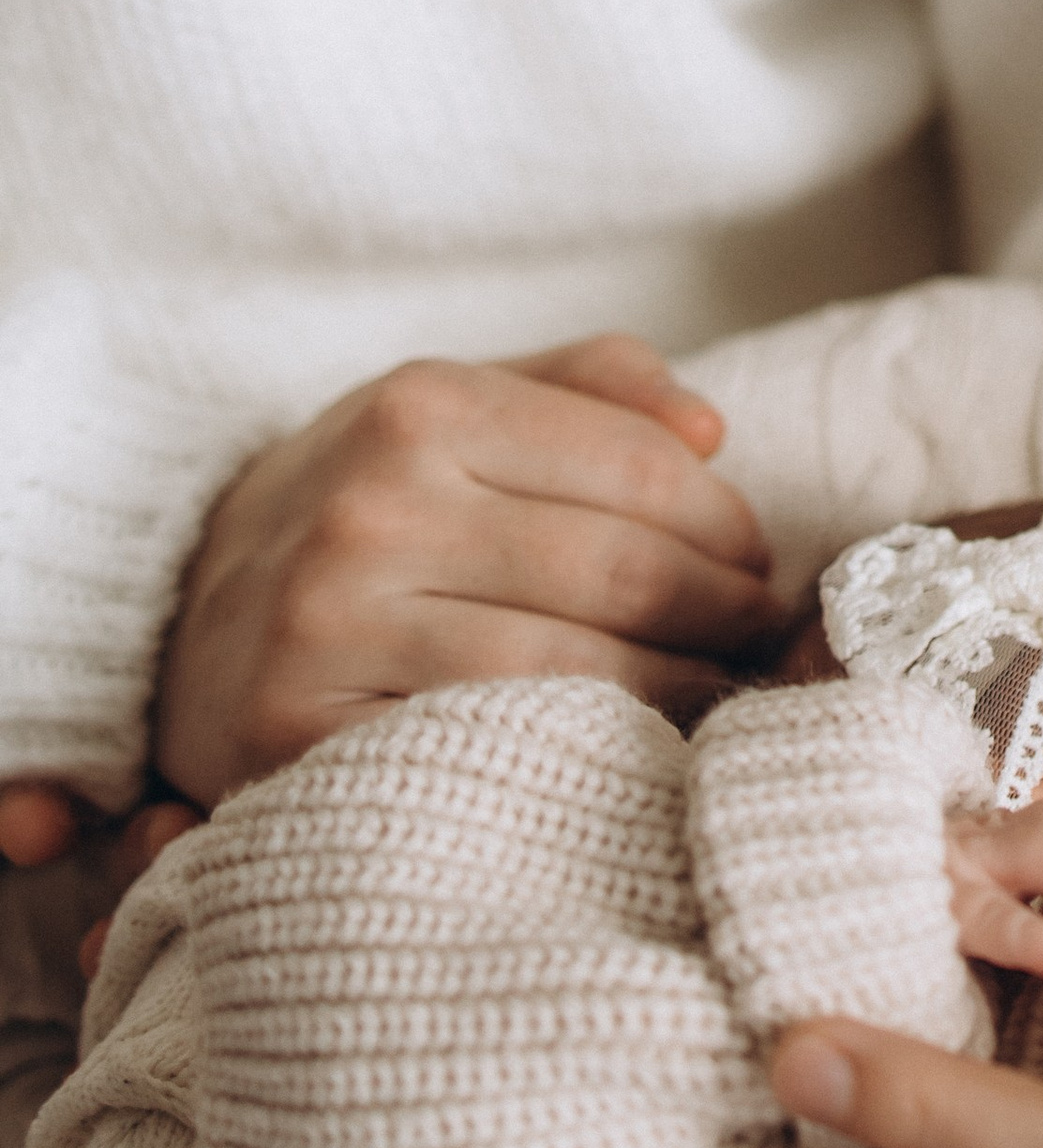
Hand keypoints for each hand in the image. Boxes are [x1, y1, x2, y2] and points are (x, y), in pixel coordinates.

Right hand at [151, 334, 783, 806]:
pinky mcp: (300, 745)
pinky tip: (628, 755)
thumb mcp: (458, 403)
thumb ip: (594, 386)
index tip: (759, 560)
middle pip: (620, 575)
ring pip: (572, 674)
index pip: (639, 470)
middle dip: (722, 612)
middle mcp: (371, 511)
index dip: (730, 524)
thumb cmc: (364, 500)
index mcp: (422, 406)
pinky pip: (489, 757)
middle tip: (760, 638)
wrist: (176, 612)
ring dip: (680, 695)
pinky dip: (582, 761)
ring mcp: (330, 632)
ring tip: (720, 696)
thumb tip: (712, 431)